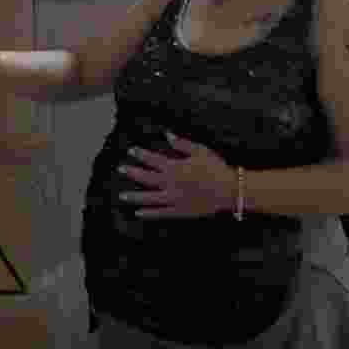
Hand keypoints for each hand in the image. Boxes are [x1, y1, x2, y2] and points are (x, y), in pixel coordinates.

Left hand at [118, 132, 235, 218]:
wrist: (228, 189)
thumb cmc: (215, 168)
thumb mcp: (200, 150)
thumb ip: (182, 144)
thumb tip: (167, 135)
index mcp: (175, 167)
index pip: (153, 159)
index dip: (141, 154)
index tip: (131, 150)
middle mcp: (171, 183)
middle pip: (147, 178)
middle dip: (132, 172)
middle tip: (120, 168)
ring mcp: (174, 198)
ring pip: (150, 198)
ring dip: (134, 197)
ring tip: (122, 196)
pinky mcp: (179, 210)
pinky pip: (161, 213)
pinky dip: (149, 214)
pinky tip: (138, 213)